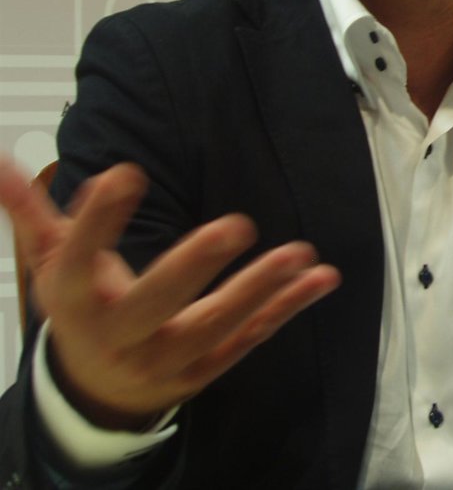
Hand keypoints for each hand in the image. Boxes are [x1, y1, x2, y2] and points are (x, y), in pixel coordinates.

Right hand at [0, 158, 340, 429]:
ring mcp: (167, 356)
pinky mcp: (207, 366)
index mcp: (76, 300)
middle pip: (155, 303)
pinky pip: (251, 336)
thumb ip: (33, 212)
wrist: (99, 392)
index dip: (98, 220)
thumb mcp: (53, 263)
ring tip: (299, 253)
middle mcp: (120, 333)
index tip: (123, 174)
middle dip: (193, 267)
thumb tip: (1, 160)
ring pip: (215, 325)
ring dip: (260, 289)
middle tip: (235, 227)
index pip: (79, 257)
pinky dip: (288, 308)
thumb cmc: (84, 309)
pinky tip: (321, 278)